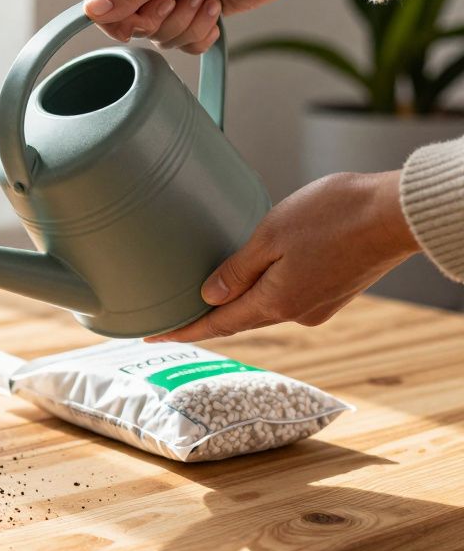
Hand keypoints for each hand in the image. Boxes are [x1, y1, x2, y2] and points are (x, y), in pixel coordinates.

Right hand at [84, 0, 363, 52]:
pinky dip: (200, 33)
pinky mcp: (192, 12)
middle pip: (131, 24)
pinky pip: (181, 42)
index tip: (148, 14)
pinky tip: (215, 8)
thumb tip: (93, 9)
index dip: (121, 18)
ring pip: (158, 36)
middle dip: (164, 19)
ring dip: (187, 24)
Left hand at [148, 171, 420, 342]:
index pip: (217, 324)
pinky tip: (260, 275)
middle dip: (208, 317)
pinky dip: (267, 289)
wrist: (398, 213)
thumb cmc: (335, 215)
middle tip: (175, 316)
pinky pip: (288, 295)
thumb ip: (237, 269)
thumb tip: (208, 297)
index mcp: (276, 302)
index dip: (184, 330)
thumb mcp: (272, 235)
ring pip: (266, 305)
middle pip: (240, 318)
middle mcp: (297, 313)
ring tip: (211, 293)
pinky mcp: (335, 292)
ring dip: (239, 300)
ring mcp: (319, 305)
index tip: (153, 337)